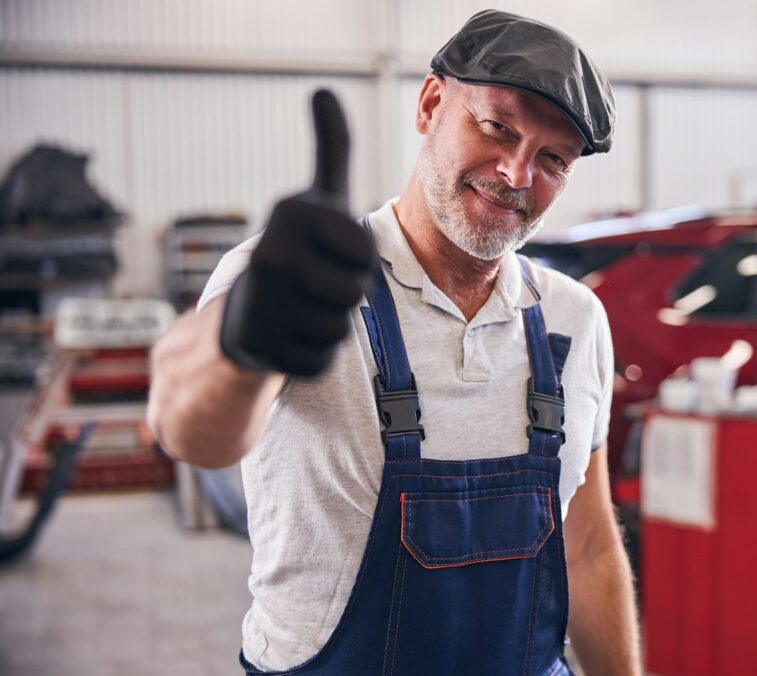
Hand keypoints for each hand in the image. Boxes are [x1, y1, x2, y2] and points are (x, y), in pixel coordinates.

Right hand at [219, 89, 375, 376]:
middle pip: (356, 292)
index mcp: (290, 214)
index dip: (358, 257)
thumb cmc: (299, 246)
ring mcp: (260, 305)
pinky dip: (313, 354)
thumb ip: (331, 146)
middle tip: (315, 281)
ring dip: (330, 322)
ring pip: (339, 328)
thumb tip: (322, 89)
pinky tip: (289, 334)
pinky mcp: (260, 351)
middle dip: (346, 293)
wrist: (245, 307)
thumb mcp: (319, 195)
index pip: (365, 251)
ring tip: (301, 305)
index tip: (329, 248)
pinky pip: (321, 361)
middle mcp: (268, 255)